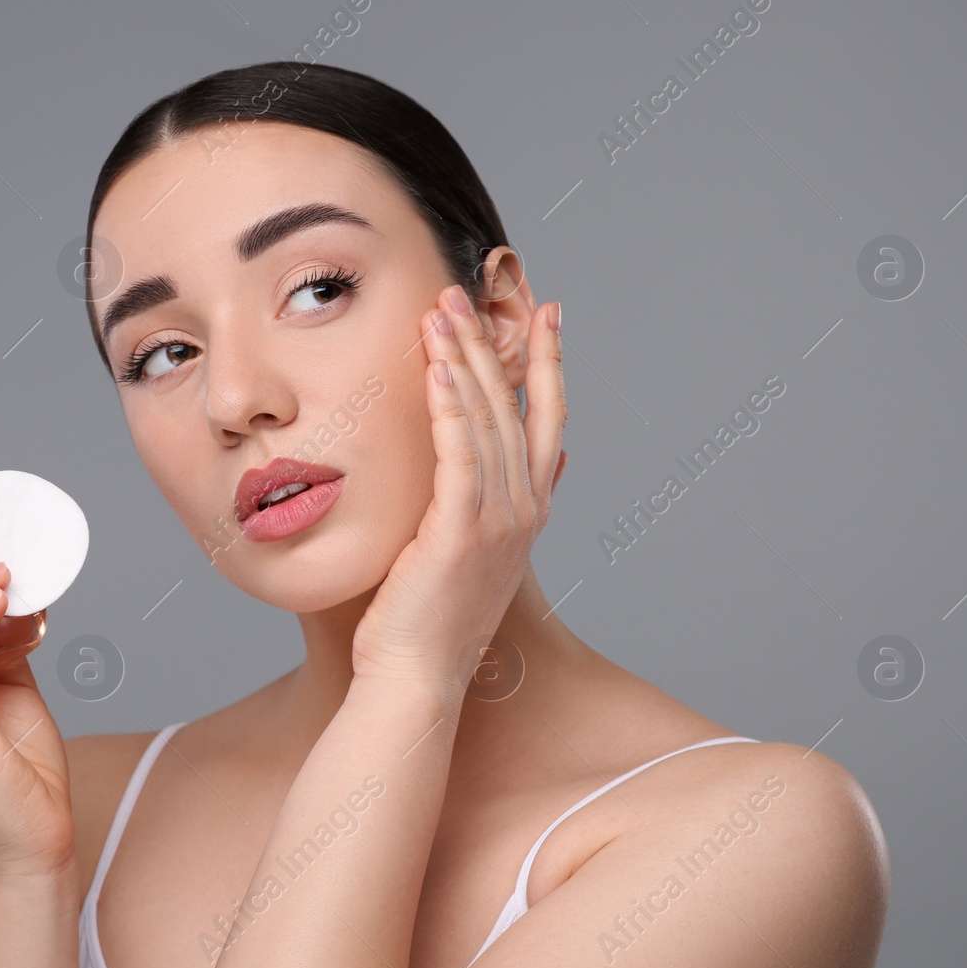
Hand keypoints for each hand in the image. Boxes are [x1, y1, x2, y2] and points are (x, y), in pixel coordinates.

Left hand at [351, 284, 566, 690]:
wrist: (416, 676)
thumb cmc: (427, 616)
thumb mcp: (471, 551)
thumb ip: (493, 501)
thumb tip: (535, 464)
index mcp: (528, 511)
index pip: (547, 419)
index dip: (550, 363)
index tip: (549, 311)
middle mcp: (524, 510)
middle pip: (514, 406)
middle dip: (491, 343)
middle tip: (465, 291)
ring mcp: (498, 520)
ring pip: (486, 420)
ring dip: (462, 360)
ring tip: (441, 309)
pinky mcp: (462, 530)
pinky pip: (459, 454)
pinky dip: (449, 407)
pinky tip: (434, 369)